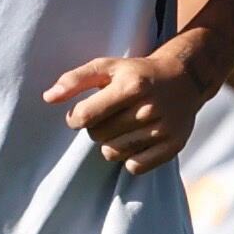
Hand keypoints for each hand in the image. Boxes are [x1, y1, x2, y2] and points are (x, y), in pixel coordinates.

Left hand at [47, 47, 207, 174]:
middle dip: (96, 128)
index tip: (81, 114)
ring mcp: (162, 129)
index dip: (75, 118)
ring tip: (122, 128)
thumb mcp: (107, 66)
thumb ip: (75, 79)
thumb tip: (48, 98)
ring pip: (113, 153)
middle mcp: (148, 108)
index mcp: (131, 85)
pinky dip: (130, 158)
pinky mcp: (173, 146)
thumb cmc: (137, 73)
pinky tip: (136, 140)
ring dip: (111, 143)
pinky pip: (135, 167)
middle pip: (98, 136)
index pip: (85, 116)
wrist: (185, 78)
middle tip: (109, 116)